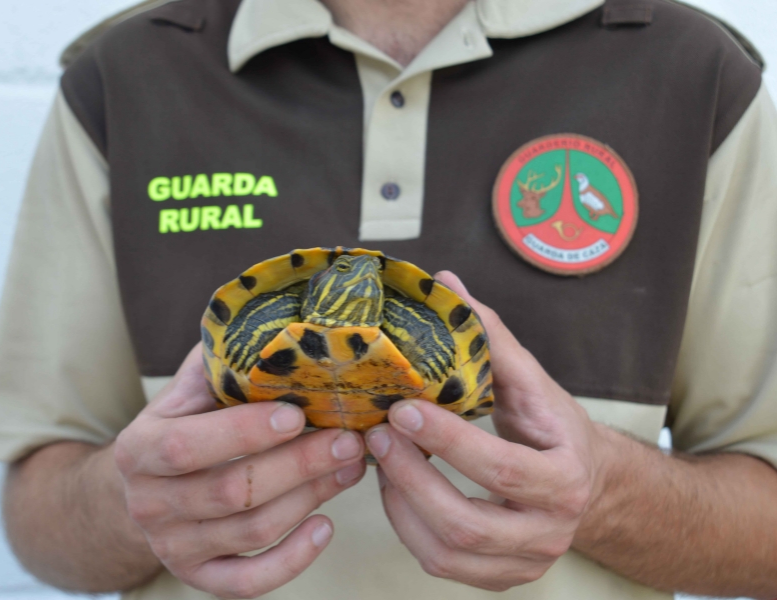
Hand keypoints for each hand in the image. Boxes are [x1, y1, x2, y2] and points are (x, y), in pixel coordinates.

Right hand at [114, 344, 366, 598]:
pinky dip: (291, 561)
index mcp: (140, 448)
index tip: (298, 413)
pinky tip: (325, 528)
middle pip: (233, 491)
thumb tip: (277, 317)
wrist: (143, 489)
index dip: (245, 431)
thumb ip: (222, 359)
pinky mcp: (199, 576)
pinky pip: (247, 583)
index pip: (188, 445)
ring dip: (310, 498)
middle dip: (299, 464)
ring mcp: (173, 546)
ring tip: (351, 467)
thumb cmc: (183, 425)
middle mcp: (150, 504)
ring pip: (251, 531)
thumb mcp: (188, 387)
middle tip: (349, 440)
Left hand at [365, 271, 610, 591]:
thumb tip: (446, 282)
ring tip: (381, 458)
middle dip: (410, 478)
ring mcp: (523, 562)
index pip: (500, 467)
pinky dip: (406, 526)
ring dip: (400, 504)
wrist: (586, 483)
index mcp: (565, 479)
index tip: (403, 406)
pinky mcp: (499, 576)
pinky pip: (440, 563)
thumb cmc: (554, 429)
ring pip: (446, 552)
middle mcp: (549, 531)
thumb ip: (491, 336)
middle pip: (466, 523)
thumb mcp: (532, 382)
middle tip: (378, 435)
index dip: (447, 440)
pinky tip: (395, 487)